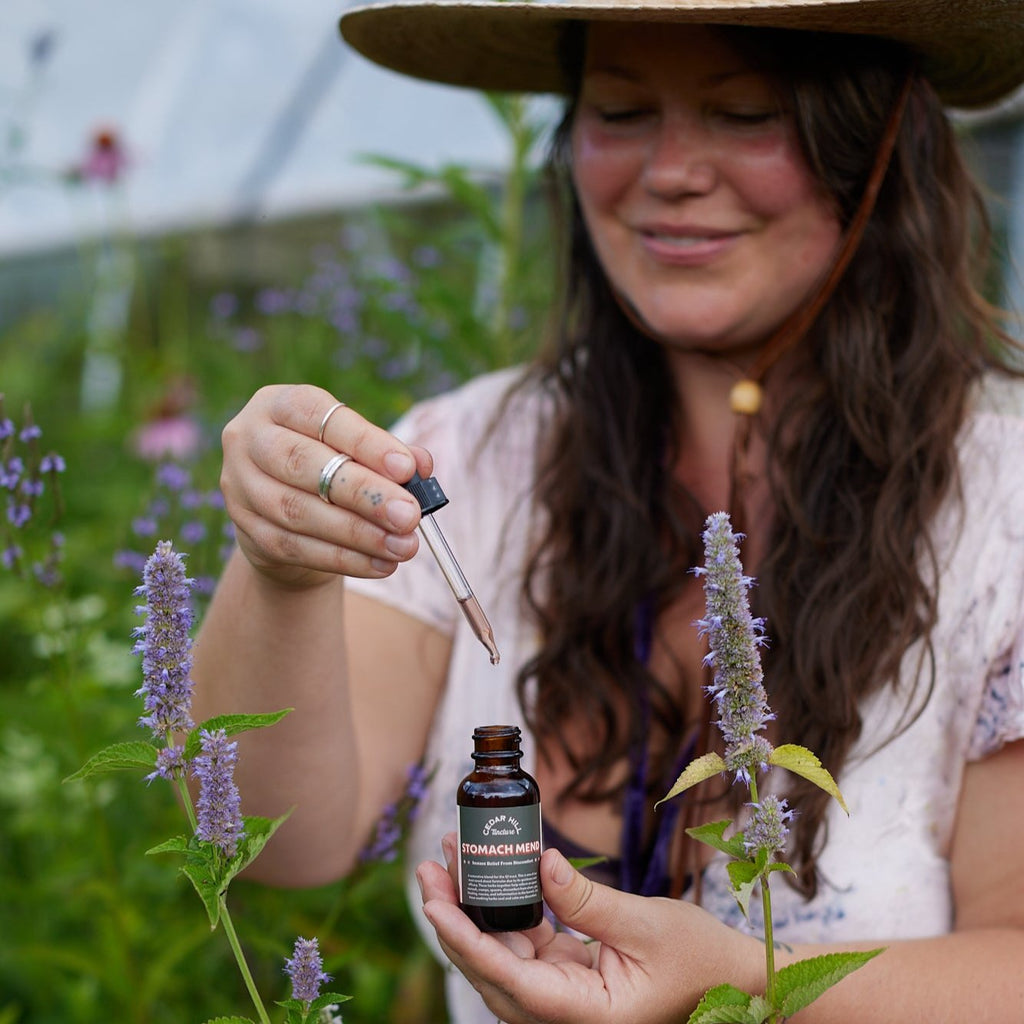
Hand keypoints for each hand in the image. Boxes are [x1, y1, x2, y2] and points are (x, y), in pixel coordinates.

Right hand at [220, 384, 431, 587]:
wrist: (286, 512)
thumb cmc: (330, 465)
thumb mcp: (356, 448)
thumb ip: (388, 452)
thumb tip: (421, 465)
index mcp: (278, 404)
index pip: (320, 417)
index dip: (365, 443)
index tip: (407, 468)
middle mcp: (249, 439)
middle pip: (304, 464)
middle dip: (363, 493)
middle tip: (409, 515)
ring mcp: (241, 487)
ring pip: (299, 512)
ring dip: (359, 533)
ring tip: (404, 545)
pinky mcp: (247, 531)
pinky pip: (298, 548)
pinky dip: (345, 559)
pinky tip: (381, 564)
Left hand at [417, 834, 760, 1023]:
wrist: (732, 980)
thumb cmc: (699, 959)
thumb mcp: (645, 923)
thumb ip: (586, 900)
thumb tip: (540, 864)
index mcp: (582, 1015)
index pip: (506, 978)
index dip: (463, 938)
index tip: (433, 900)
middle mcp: (563, 1015)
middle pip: (491, 966)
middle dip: (456, 914)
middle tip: (430, 865)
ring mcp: (564, 997)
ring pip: (502, 953)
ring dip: (477, 906)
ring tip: (453, 855)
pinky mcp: (569, 978)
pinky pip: (526, 945)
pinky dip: (508, 908)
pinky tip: (495, 870)